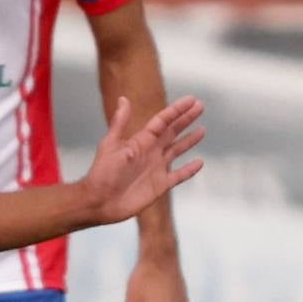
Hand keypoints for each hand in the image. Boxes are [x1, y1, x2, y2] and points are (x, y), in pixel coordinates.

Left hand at [79, 96, 206, 227]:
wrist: (100, 202)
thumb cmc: (102, 173)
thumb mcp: (111, 145)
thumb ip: (120, 122)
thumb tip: (123, 99)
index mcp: (141, 141)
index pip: (163, 121)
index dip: (177, 110)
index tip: (191, 100)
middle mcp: (151, 152)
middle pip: (173, 132)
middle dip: (186, 119)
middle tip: (200, 107)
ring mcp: (157, 168)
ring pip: (178, 151)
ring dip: (189, 141)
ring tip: (202, 130)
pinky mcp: (160, 185)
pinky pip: (179, 175)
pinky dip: (189, 170)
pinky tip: (199, 162)